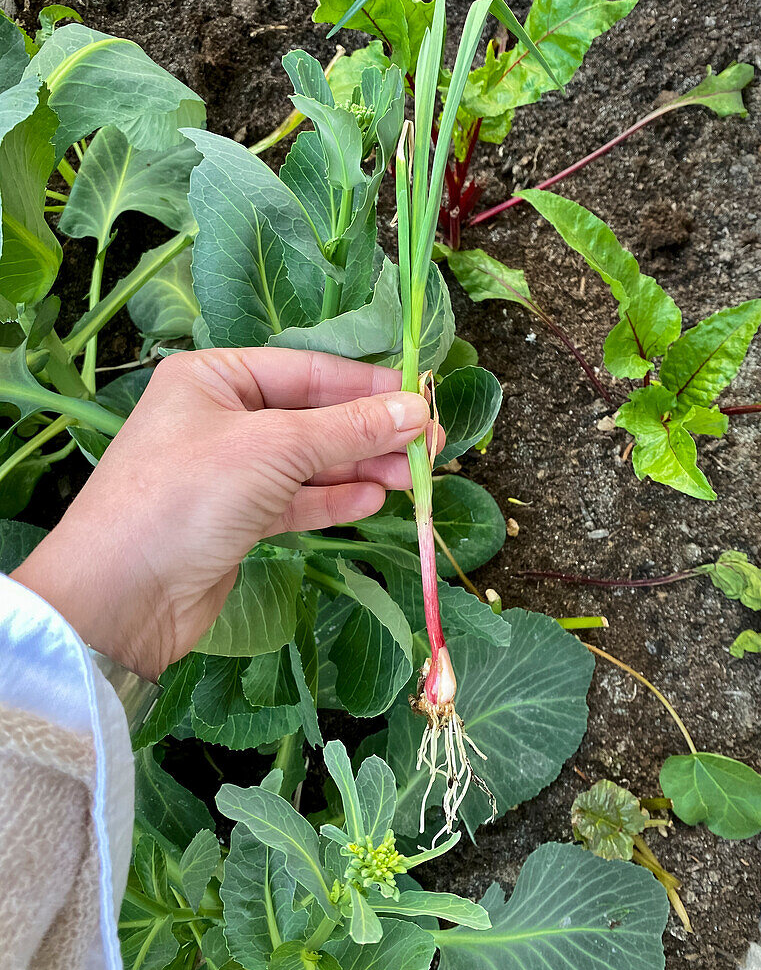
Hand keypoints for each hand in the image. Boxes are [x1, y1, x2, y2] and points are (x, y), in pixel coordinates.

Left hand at [11, 349, 440, 679]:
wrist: (119, 598)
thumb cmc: (187, 496)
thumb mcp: (275, 448)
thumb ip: (349, 429)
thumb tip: (417, 409)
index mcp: (214, 378)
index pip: (307, 371)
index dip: (368, 385)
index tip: (423, 399)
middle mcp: (218, 418)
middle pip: (311, 417)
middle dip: (371, 431)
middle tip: (432, 446)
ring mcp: (226, 471)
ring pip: (308, 462)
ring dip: (360, 468)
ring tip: (415, 477)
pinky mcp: (234, 520)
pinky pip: (294, 500)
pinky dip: (332, 500)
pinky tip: (373, 500)